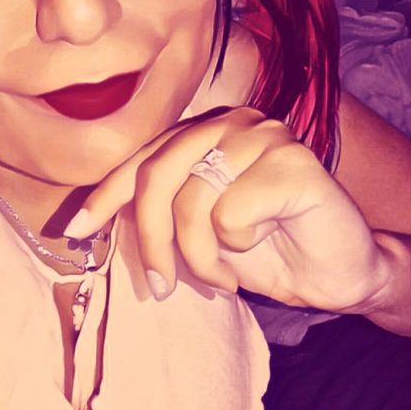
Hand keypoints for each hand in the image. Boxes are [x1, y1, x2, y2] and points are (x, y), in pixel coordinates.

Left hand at [64, 107, 390, 312]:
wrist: (335, 274)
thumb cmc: (264, 253)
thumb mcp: (197, 236)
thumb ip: (157, 216)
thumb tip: (87, 221)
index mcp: (204, 135)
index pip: (142, 158)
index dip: (105, 195)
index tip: (75, 230)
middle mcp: (232, 124)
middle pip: (157, 176)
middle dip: (149, 240)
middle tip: (161, 286)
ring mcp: (265, 136)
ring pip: (191, 200)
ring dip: (198, 257)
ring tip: (220, 277)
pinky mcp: (293, 162)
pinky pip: (232, 211)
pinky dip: (237, 245)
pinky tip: (259, 246)